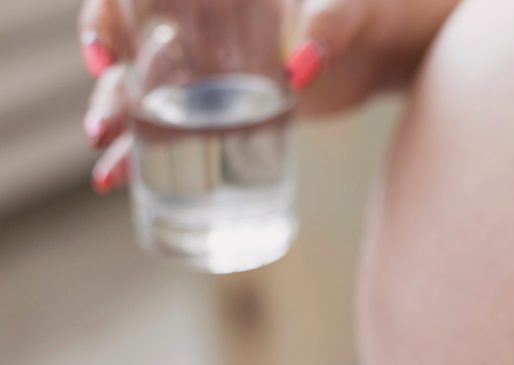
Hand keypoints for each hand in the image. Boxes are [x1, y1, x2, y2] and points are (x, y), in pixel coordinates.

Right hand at [78, 0, 458, 192]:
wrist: (394, 48)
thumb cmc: (375, 10)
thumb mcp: (351, 8)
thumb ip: (329, 23)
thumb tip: (302, 68)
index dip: (104, 23)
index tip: (104, 58)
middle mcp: (204, 29)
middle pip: (134, 54)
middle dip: (110, 91)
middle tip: (103, 129)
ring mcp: (217, 72)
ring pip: (152, 98)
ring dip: (125, 132)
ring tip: (109, 171)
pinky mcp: (238, 110)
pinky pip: (188, 130)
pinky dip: (158, 156)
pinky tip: (127, 182)